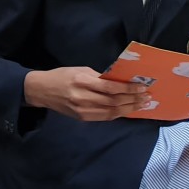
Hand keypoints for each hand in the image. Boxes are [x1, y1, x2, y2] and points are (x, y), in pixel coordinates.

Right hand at [25, 66, 150, 121]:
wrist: (42, 91)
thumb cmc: (62, 76)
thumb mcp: (80, 70)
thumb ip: (99, 77)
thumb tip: (120, 81)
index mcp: (82, 81)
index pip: (111, 88)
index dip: (129, 89)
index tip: (142, 87)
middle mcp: (82, 97)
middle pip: (114, 101)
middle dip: (133, 99)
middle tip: (147, 97)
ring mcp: (82, 110)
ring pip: (112, 112)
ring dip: (130, 109)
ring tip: (142, 105)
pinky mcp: (82, 118)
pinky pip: (105, 117)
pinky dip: (119, 114)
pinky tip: (128, 110)